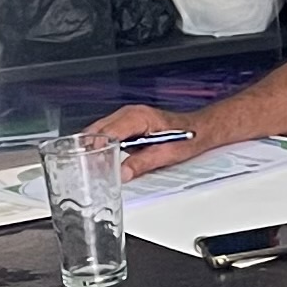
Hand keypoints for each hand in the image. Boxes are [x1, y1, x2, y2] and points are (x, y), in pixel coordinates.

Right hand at [86, 104, 201, 178]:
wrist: (199, 129)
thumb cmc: (188, 136)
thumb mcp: (166, 153)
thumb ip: (142, 163)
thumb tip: (122, 173)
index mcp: (138, 117)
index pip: (107, 132)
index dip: (97, 149)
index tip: (91, 164)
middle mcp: (129, 113)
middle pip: (98, 130)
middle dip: (89, 148)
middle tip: (87, 168)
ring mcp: (127, 116)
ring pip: (100, 130)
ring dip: (94, 147)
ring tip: (92, 166)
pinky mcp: (127, 123)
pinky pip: (107, 132)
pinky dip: (102, 145)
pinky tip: (102, 158)